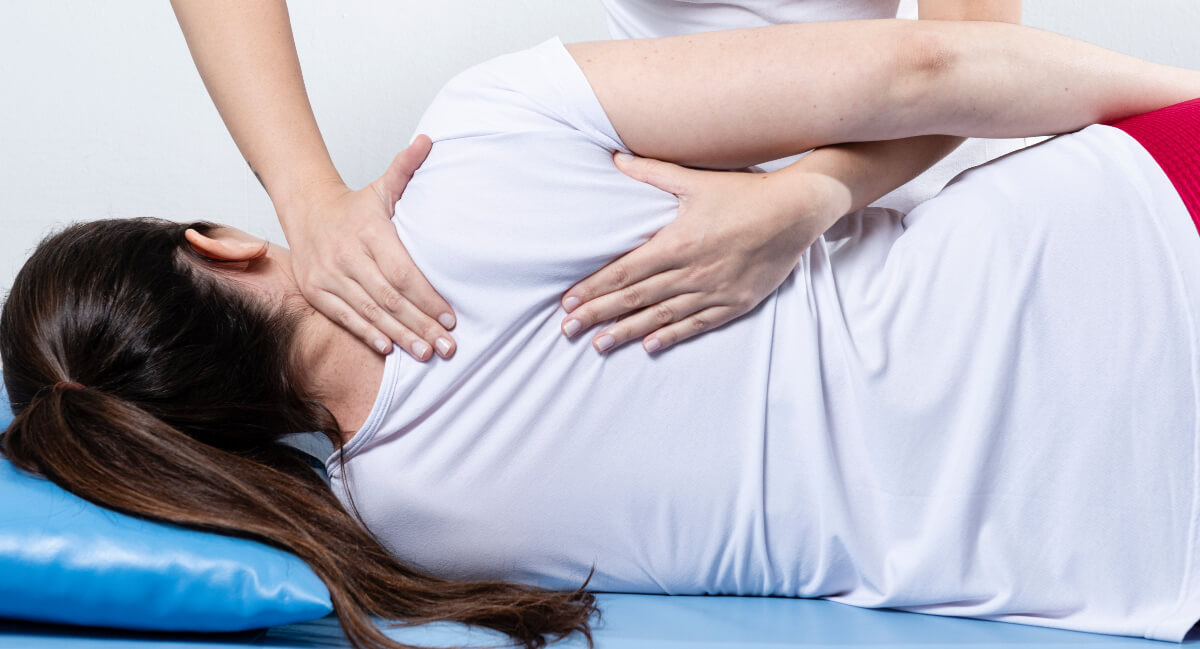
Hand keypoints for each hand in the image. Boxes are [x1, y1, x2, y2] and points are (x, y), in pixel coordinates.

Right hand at [280, 135, 456, 360]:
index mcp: (369, 232)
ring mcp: (328, 275)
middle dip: (422, 325)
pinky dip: (367, 334)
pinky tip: (389, 349)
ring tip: (427, 353)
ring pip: (370, 312)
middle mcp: (347, 256)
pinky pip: (345, 318)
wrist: (305, 210)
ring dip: (401, 336)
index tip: (451, 316)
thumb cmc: (355, 206)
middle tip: (449, 347)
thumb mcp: (381, 186)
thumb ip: (406, 168)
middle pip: (390, 298)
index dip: (427, 298)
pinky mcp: (316, 290)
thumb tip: (428, 141)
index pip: (403, 273)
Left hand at [559, 152, 842, 353]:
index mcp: (677, 243)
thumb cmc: (745, 192)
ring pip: (661, 317)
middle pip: (635, 299)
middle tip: (567, 331)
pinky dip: (671, 335)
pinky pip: (697, 324)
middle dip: (598, 315)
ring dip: (626, 332)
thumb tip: (616, 159)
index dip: (594, 289)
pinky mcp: (736, 302)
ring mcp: (714, 290)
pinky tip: (649, 346)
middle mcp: (692, 271)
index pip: (624, 272)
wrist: (797, 211)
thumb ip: (652, 173)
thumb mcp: (696, 180)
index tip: (568, 302)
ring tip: (598, 345)